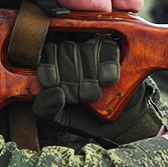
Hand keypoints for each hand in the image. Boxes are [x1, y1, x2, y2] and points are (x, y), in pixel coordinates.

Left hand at [32, 34, 150, 139]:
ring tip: (94, 95)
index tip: (53, 84)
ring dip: (89, 77)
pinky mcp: (114, 47)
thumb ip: (46, 111)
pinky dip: (107, 66)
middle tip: (79, 98)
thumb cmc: (88, 115)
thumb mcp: (62, 119)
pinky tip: (107, 81)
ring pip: (86, 49)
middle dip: (71, 79)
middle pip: (65, 50)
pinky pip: (108, 48)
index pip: (46, 51)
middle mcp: (72, 50)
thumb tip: (51, 92)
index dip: (49, 68)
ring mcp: (94, 46)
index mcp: (54, 64)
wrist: (121, 116)